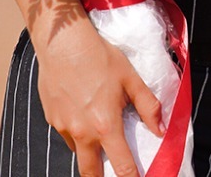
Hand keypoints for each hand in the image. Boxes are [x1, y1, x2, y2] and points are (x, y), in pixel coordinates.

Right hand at [30, 15, 163, 176]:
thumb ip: (149, 107)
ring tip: (101, 139)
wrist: (64, 46)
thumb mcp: (132, 80)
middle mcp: (82, 132)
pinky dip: (78, 134)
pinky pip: (67, 136)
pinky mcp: (51, 120)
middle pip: (90, 172)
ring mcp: (62, 128)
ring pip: (78, 152)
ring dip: (90, 153)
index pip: (122, 165)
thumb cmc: (101, 59)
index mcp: (105, 126)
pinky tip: (83, 115)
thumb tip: (160, 130)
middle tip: (112, 175)